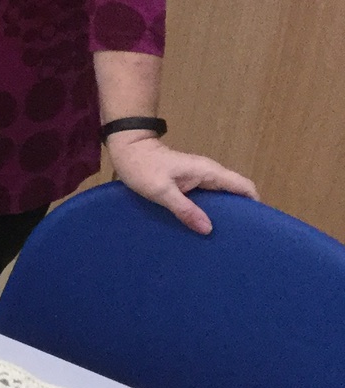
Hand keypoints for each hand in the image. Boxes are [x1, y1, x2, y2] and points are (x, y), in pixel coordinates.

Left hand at [107, 132, 257, 234]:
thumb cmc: (142, 167)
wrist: (128, 149)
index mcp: (209, 172)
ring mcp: (199, 177)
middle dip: (240, 212)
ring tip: (223, 236)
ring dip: (224, 212)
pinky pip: (207, 197)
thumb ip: (185, 209)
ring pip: (221, 196)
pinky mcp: (189, 182)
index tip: (258, 225)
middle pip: (235, 193)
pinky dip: (210, 210)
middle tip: (239, 237)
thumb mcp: (162, 191)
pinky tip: (204, 225)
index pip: (243, 186)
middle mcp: (209, 173)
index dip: (254, 204)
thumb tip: (208, 229)